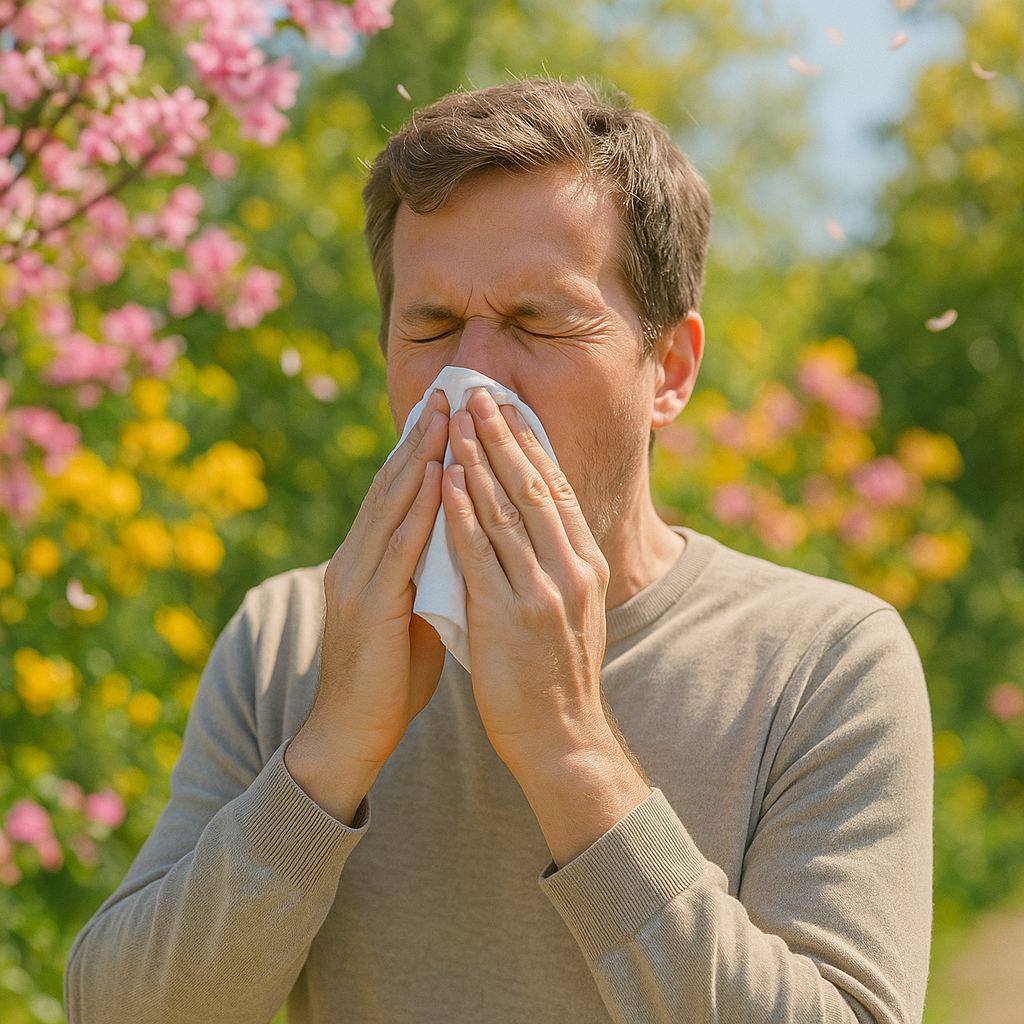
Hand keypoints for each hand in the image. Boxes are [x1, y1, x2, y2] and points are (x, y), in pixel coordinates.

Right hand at [285, 390, 449, 823]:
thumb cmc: (390, 675)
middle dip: (422, 436)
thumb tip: (461, 543)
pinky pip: (397, 545)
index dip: (421, 449)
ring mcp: (356, 577)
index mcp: (367, 561)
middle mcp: (355, 558)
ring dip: (420, 456)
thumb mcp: (412, 613)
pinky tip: (434, 475)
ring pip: (391, 504)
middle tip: (450, 392)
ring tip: (445, 415)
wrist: (351, 732)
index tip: (450, 412)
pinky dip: (416, 506)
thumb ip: (427, 574)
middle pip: (391, 484)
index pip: (397, 493)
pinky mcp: (366, 602)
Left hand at [442, 389, 649, 864]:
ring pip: (507, 508)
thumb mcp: (572, 608)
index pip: (556, 488)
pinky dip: (464, 510)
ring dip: (478, 458)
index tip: (507, 407)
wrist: (563, 736)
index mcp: (586, 564)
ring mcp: (543, 591)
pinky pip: (481, 551)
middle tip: (479, 392)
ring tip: (455, 419)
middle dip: (503, 434)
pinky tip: (448, 478)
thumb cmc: (558, 674)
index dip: (530, 443)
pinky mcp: (510, 615)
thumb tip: (534, 523)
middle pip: (534, 485)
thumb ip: (556, 564)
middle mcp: (572, 569)